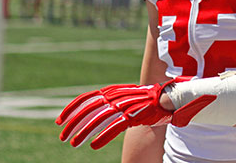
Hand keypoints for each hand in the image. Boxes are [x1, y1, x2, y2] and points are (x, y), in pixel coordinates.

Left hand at [55, 77, 215, 149]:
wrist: (175, 96)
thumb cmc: (153, 100)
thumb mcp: (131, 100)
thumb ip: (116, 104)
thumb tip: (99, 113)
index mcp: (116, 91)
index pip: (89, 98)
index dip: (72, 108)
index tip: (60, 120)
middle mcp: (120, 96)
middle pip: (90, 108)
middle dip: (73, 122)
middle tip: (62, 136)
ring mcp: (128, 104)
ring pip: (100, 117)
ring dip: (84, 131)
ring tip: (73, 144)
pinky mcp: (137, 114)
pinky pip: (117, 125)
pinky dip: (103, 135)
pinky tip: (93, 145)